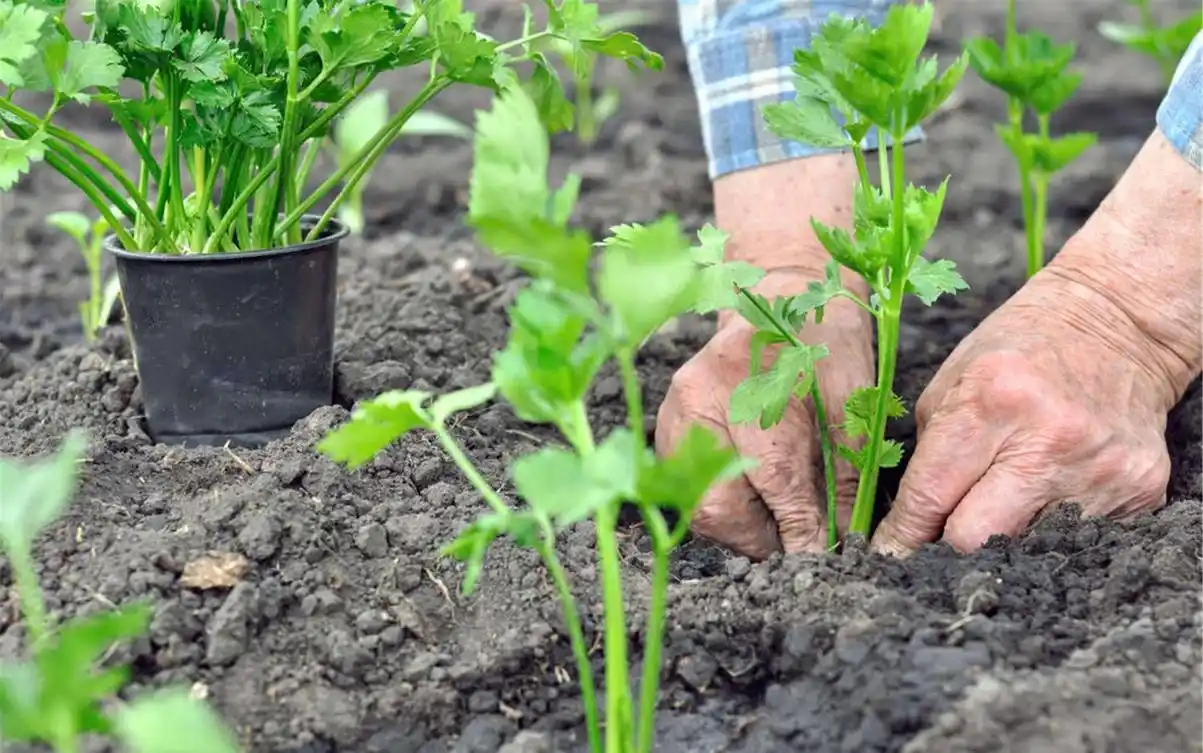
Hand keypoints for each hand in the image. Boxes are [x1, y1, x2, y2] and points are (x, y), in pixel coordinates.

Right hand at [657, 269, 874, 557]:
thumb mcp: (852, 396)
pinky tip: (752, 499)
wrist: (778, 295)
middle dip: (762, 538)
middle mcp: (701, 395)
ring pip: (698, 503)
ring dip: (741, 527)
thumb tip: (844, 537)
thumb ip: (846, 468)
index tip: (821, 557)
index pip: (776, 477)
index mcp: (754, 376)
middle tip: (798, 544)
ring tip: (778, 523)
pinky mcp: (668, 424)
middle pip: (720, 501)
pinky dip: (722, 503)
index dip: (800, 528)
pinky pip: (688, 486)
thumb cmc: (823, 341)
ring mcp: (676, 411)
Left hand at [870, 264, 1181, 555]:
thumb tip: (909, 526)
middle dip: (948, 544)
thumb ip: (929, 453)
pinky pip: (1076, 537)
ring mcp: (1100, 470)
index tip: (887, 555)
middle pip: (976, 538)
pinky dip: (1051, 528)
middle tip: (938, 537)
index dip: (902, 535)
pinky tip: (1049, 495)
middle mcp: (1050, 439)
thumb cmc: (1020, 349)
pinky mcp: (1141, 490)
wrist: (1121, 324)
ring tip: (1001, 504)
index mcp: (992, 400)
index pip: (931, 495)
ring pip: (1026, 547)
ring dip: (1004, 537)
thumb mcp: (953, 381)